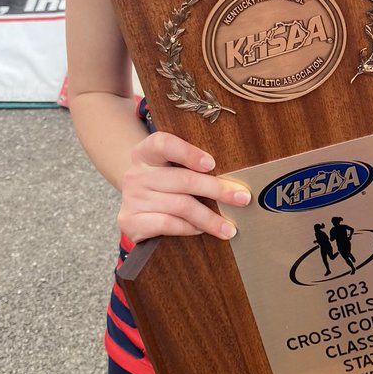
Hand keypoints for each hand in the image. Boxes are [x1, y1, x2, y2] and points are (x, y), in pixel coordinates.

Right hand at [118, 131, 249, 243]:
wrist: (135, 202)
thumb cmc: (164, 180)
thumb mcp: (172, 167)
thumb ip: (194, 166)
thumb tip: (235, 182)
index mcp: (146, 152)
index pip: (163, 144)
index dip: (188, 153)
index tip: (212, 164)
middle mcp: (136, 173)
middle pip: (182, 179)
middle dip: (217, 190)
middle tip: (242, 199)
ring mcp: (132, 198)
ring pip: (180, 206)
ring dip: (210, 218)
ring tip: (229, 227)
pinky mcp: (131, 221)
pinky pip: (167, 224)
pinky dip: (189, 228)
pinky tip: (202, 230)